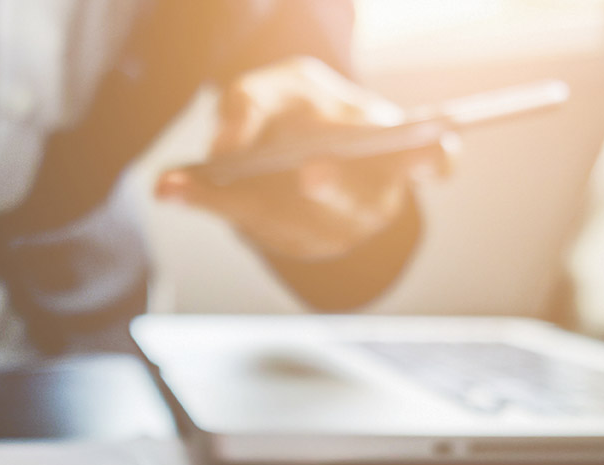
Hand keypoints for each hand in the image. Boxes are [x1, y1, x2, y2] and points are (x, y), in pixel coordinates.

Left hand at [156, 56, 456, 260]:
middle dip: (334, 187)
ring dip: (233, 198)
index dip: (434, 161)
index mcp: (395, 154)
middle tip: (315, 169)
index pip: (432, 161)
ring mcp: (328, 232)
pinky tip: (169, 184)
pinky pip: (242, 220)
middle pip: (355, 202)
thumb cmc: (303, 110)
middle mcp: (369, 200)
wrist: (284, 144)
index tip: (432, 152)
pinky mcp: (283, 239)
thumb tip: (226, 144)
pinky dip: (205, 202)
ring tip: (184, 178)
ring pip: (286, 220)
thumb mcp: (284, 86)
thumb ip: (255, 103)